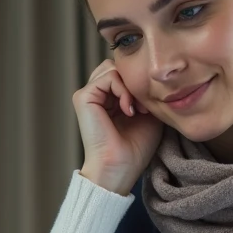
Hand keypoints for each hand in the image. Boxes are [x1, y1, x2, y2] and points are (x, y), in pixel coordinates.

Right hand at [73, 59, 163, 195]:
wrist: (120, 167)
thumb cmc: (134, 148)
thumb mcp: (147, 113)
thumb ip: (145, 92)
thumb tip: (149, 74)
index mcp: (109, 99)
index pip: (124, 72)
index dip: (139, 84)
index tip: (148, 109)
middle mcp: (96, 95)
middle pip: (117, 65)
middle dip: (134, 82)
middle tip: (143, 108)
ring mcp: (88, 95)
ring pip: (113, 67)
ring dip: (130, 86)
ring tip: (136, 109)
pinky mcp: (83, 97)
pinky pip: (108, 76)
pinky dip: (123, 90)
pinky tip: (128, 110)